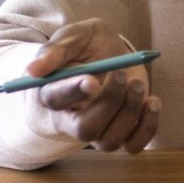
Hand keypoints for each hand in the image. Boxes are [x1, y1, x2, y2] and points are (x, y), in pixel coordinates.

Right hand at [25, 18, 159, 153]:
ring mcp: (99, 129)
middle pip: (85, 130)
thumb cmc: (87, 44)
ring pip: (109, 140)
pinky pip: (133, 146)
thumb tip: (32, 71)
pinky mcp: (123, 132)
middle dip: (108, 104)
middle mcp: (72, 118)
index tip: (92, 80)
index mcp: (53, 92)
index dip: (73, 92)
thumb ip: (56, 50)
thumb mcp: (74, 36)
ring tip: (136, 83)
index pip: (56, 99)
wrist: (111, 50)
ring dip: (129, 112)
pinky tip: (151, 102)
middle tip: (121, 75)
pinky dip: (148, 127)